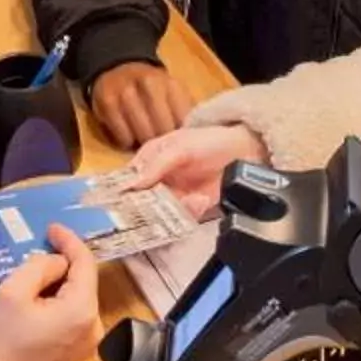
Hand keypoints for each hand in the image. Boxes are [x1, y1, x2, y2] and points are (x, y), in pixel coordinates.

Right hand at [0, 225, 101, 360]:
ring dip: (60, 284)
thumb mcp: (14, 290)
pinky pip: (74, 317)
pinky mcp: (77, 354)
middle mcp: (94, 326)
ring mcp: (88, 344)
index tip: (52, 228)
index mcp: (83, 310)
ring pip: (78, 299)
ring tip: (34, 275)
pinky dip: (60, 302)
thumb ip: (41, 266)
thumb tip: (58, 263)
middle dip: (63, 263)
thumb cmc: (2, 339)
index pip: (84, 263)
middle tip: (39, 249)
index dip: (69, 241)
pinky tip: (39, 300)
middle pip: (83, 282)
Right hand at [88, 60, 188, 149]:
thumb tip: (192, 138)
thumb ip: (185, 114)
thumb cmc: (151, 90)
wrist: (118, 68)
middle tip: (160, 143)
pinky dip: (127, 141)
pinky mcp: (107, 103)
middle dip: (163, 141)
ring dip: (144, 143)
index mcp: (171, 84)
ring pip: (143, 135)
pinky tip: (129, 133)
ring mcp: (126, 93)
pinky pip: (123, 137)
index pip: (184, 121)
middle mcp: (149, 84)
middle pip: (163, 129)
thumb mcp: (173, 94)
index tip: (179, 141)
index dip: (182, 136)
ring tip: (144, 137)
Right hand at [127, 122, 268, 220]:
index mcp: (148, 160)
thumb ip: (156, 165)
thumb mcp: (180, 148)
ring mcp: (172, 196)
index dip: (119, 194)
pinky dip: (190, 212)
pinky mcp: (189, 209)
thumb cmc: (210, 141)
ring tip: (193, 199)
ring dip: (173, 211)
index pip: (126, 180)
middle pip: (139, 202)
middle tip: (155, 210)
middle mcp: (156, 180)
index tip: (116, 206)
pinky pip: (181, 219)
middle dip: (145, 210)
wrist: (244, 152)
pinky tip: (202, 200)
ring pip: (160, 214)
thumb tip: (131, 184)